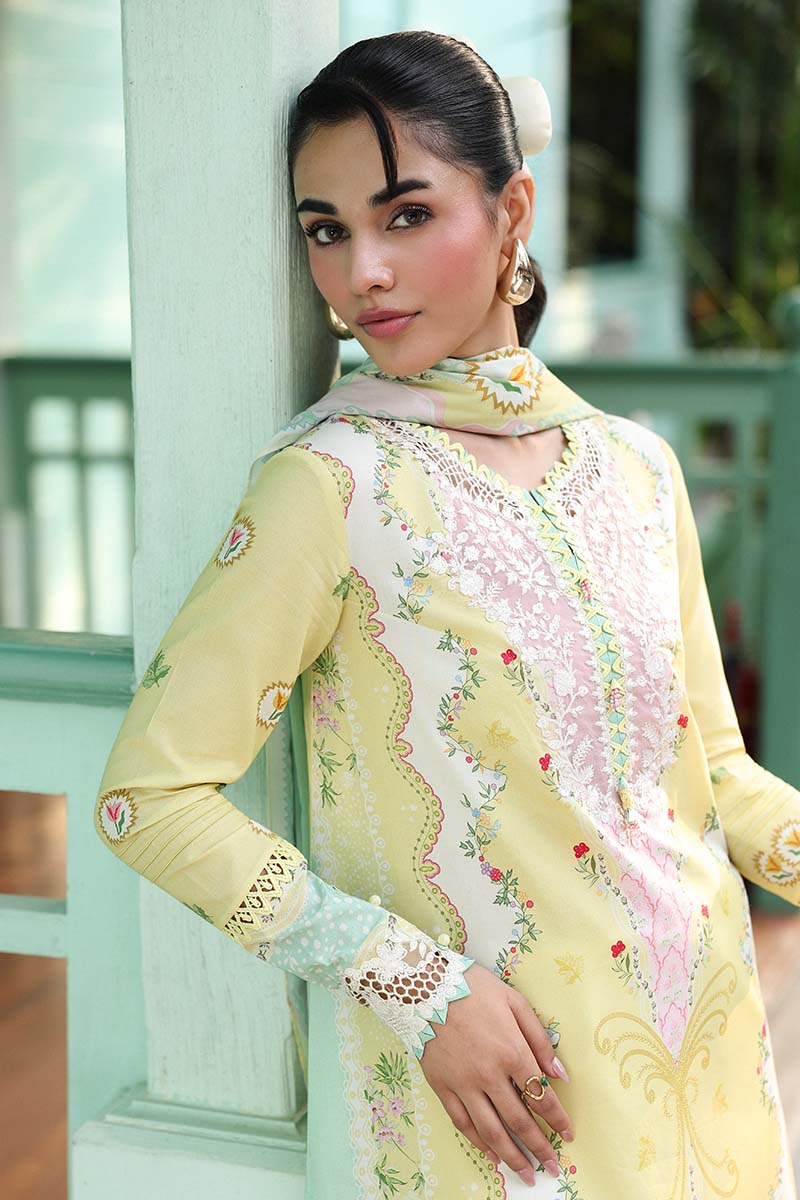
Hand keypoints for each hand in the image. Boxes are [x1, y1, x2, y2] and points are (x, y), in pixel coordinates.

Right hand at [419, 961, 573, 1186]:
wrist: (423, 986)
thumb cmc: (472, 988)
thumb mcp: (514, 1001)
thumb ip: (539, 1038)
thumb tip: (559, 1074)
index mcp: (511, 1051)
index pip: (541, 1096)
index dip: (558, 1120)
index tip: (568, 1135)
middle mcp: (490, 1075)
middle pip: (519, 1122)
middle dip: (540, 1147)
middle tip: (553, 1166)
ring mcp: (463, 1084)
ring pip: (491, 1131)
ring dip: (512, 1157)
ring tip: (527, 1174)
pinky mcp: (442, 1087)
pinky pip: (463, 1123)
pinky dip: (479, 1143)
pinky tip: (492, 1155)